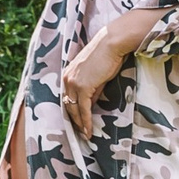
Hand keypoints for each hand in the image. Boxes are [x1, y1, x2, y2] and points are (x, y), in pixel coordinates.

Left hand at [58, 6, 160, 141]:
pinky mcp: (82, 87)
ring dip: (80, 124)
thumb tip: (91, 104)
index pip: (68, 98)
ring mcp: (73, 83)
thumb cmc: (107, 55)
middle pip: (69, 105)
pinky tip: (89, 131)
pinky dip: (86, 121)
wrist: (111, 43)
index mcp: (68, 74)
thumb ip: (91, 89)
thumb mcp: (96, 74)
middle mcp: (67, 79)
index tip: (77, 122)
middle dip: (75, 121)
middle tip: (81, 133)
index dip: (73, 111)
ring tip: (86, 135)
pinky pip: (83, 109)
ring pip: (74, 110)